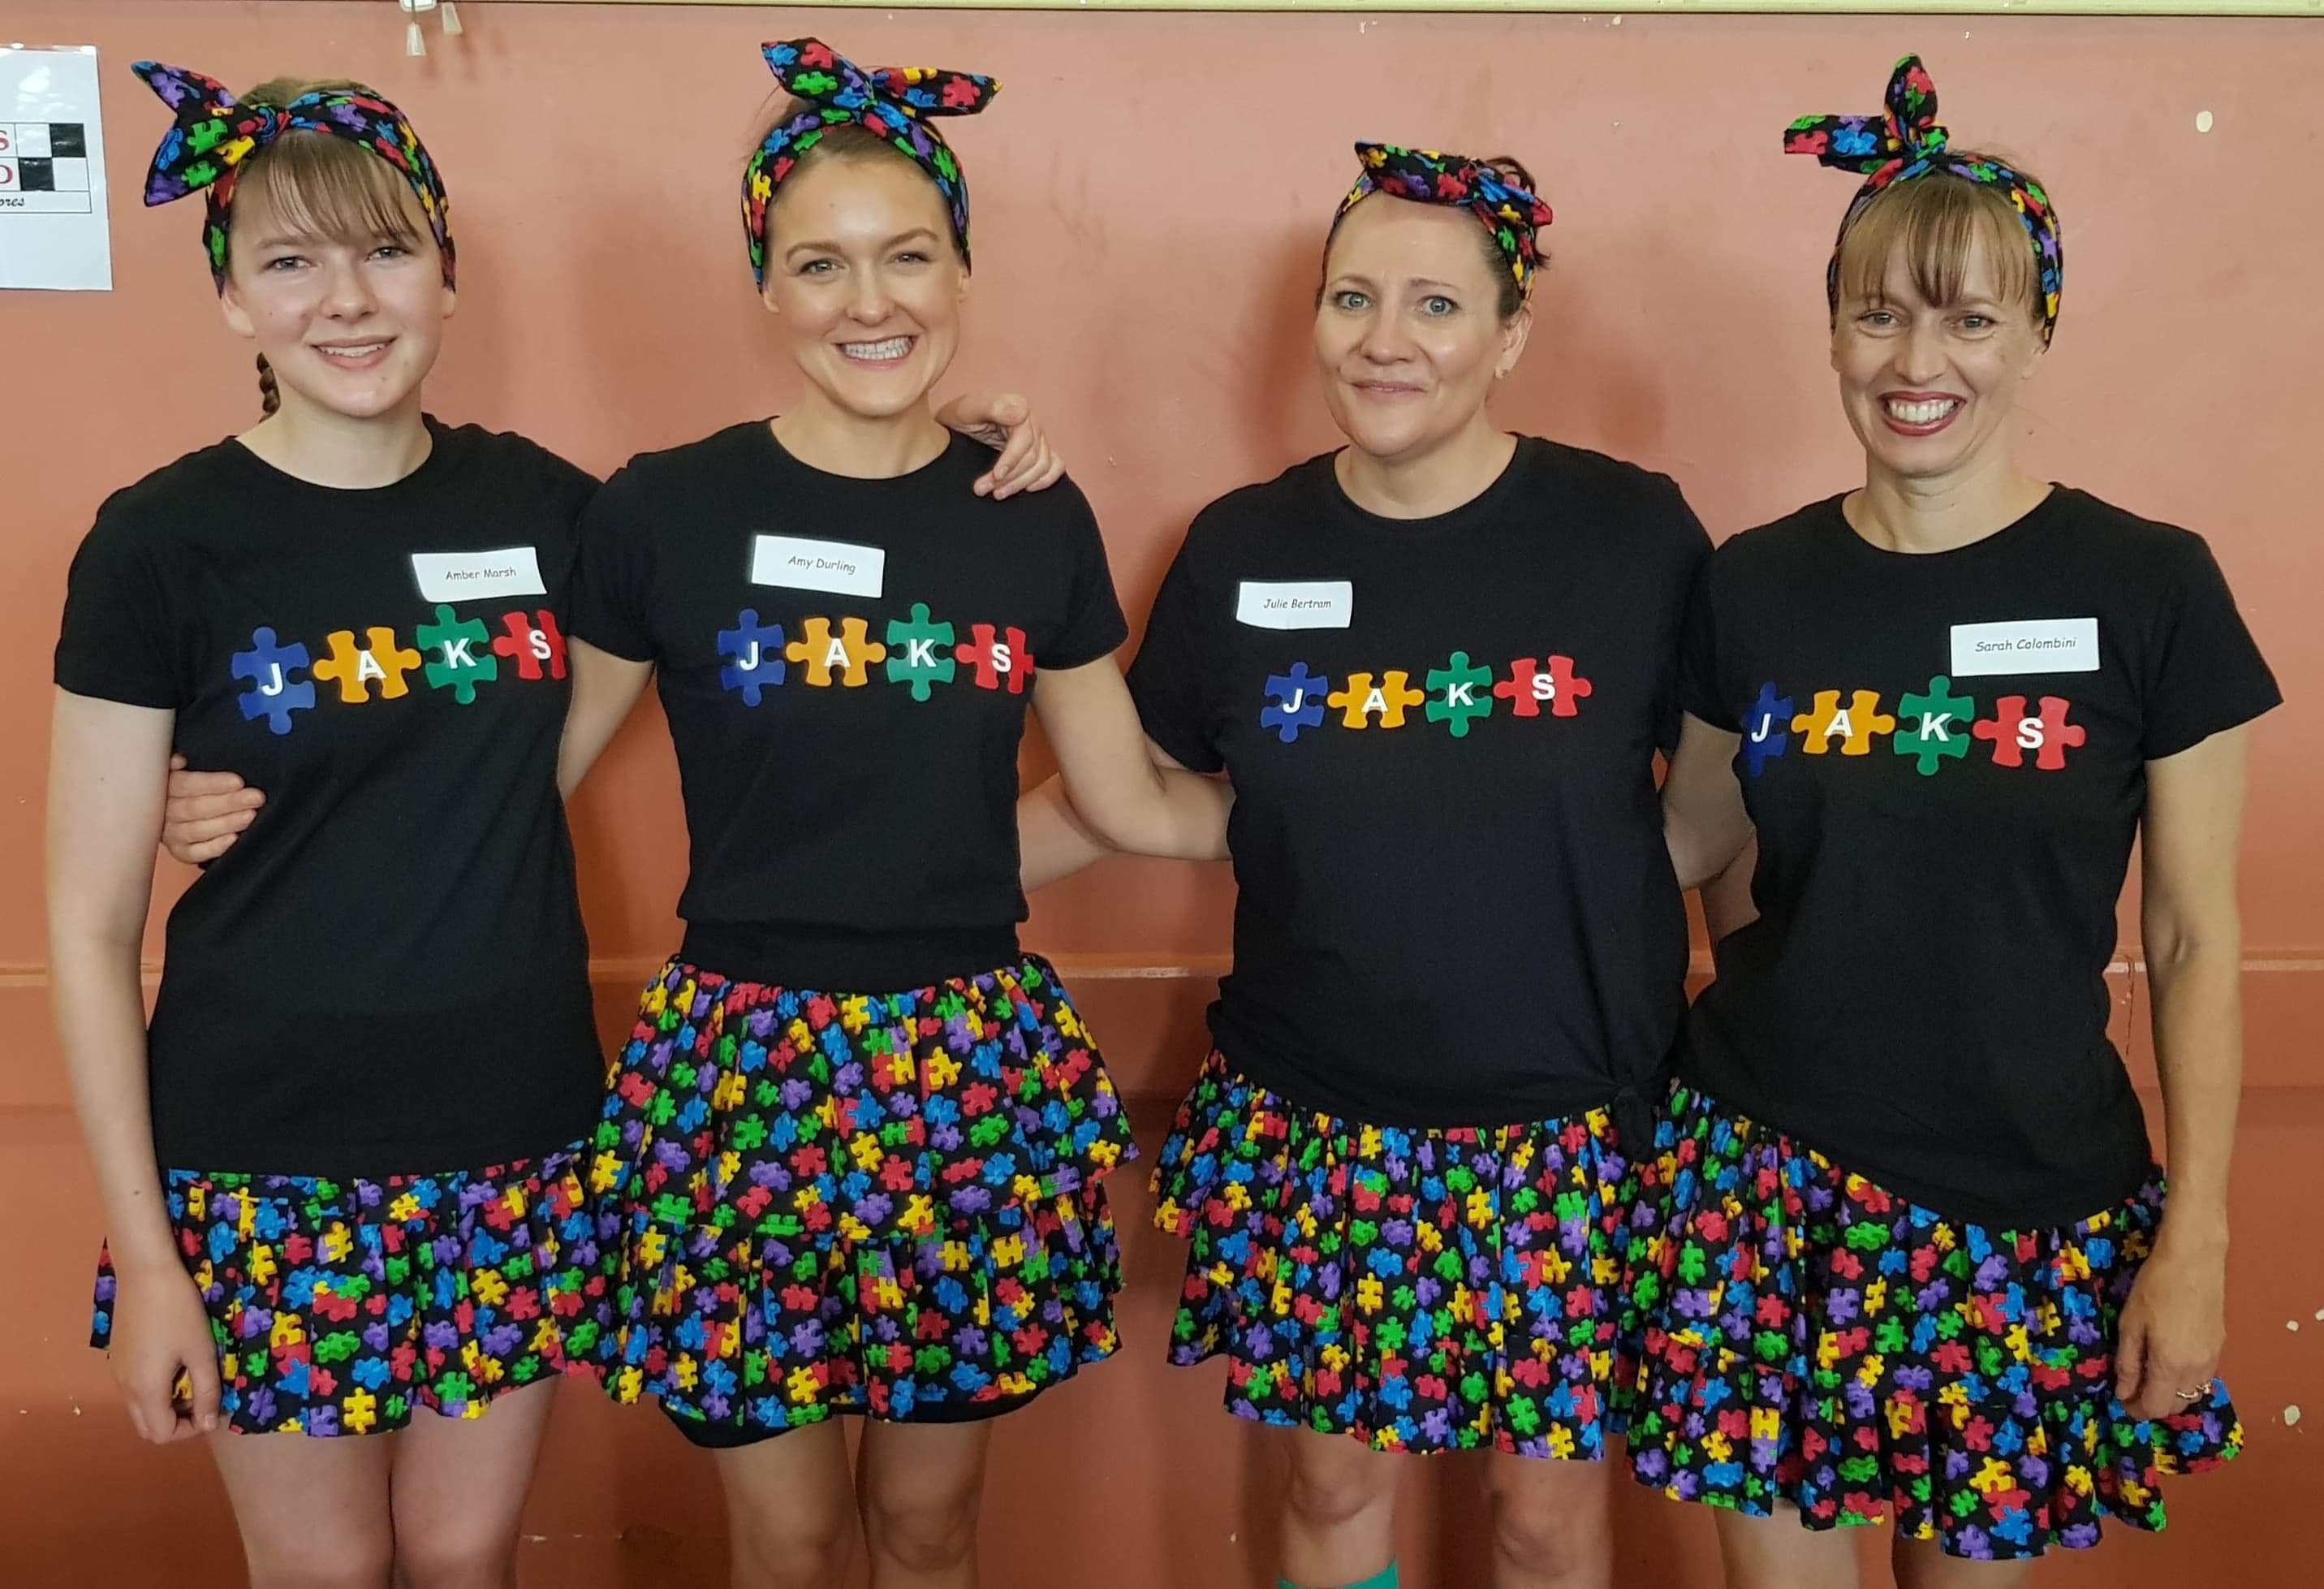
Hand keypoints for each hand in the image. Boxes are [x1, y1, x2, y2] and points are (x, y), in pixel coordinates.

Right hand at [109, 1259, 220, 1442]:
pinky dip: (154, 1389)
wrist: (145, 1273)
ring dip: (165, 1404)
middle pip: (147, 1426)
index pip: (162, 1434)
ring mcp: (117, 1372)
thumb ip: (207, 1391)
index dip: (190, 1429)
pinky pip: (134, 1388)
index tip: (212, 1407)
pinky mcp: (117, 1356)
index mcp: (145, 1391)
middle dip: (176, 1421)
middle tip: (202, 1396)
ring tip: (191, 1376)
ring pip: (139, 1407)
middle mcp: (125, 1388)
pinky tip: (173, 1361)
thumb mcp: (202, 1352)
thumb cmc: (179, 1311)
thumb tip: (210, 1425)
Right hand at [161, 753, 262, 864]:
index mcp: (163, 785)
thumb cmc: (192, 781)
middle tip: (256, 798)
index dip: (212, 783)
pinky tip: (234, 839)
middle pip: (194, 808)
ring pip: (196, 830)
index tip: (239, 782)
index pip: (185, 785)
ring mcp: (170, 833)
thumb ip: (179, 760)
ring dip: (225, 823)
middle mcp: (163, 811)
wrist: (180, 802)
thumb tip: (179, 760)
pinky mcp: (180, 850)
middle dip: (228, 803)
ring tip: (250, 816)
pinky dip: (214, 847)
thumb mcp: (185, 765)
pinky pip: (194, 853)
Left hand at [934, 391, 1064, 498]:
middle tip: (983, 489)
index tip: (995, 476)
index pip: (1025, 440)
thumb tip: (1022, 414)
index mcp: (1018, 407)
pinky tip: (1027, 489)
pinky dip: (1045, 480)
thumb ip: (993, 407)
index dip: (1012, 461)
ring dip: (1021, 483)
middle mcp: (1032, 422)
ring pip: (1043, 466)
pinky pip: (1055, 466)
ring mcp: (1038, 438)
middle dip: (1010, 477)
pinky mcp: (1040, 452)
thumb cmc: (958, 418)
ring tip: (997, 493)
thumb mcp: (968, 409)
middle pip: (1034, 456)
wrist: (950, 429)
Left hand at [2113, 1229, 2228, 1421]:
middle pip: (2177, 1405)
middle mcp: (2197, 1369)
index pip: (2156, 1407)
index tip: (2122, 1401)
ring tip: (2150, 1375)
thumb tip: (2124, 1393)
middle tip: (2132, 1388)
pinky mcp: (2221, 1346)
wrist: (2195, 1260)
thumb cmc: (2155, 1287)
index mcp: (2171, 1365)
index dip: (2137, 1410)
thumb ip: (2128, 1362)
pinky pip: (2203, 1377)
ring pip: (2193, 1393)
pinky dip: (2186, 1380)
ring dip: (2172, 1394)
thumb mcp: (2130, 1324)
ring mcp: (2213, 1358)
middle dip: (2154, 1404)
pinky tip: (2170, 1362)